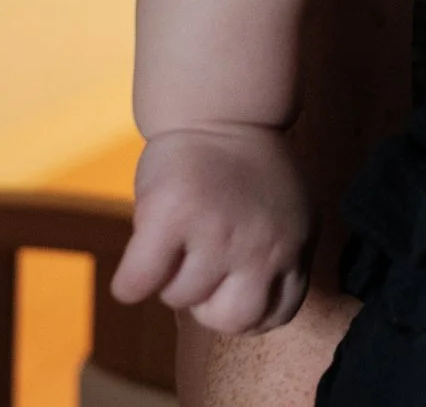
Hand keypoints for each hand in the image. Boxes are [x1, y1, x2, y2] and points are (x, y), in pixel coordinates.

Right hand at [113, 124, 311, 335]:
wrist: (220, 106)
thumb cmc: (242, 167)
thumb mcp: (280, 214)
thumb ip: (271, 258)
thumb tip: (227, 309)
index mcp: (295, 244)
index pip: (276, 314)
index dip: (243, 303)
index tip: (227, 279)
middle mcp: (264, 244)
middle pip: (231, 320)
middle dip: (207, 301)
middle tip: (197, 264)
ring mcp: (219, 232)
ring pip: (179, 297)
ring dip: (169, 274)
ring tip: (177, 234)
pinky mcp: (172, 217)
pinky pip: (138, 282)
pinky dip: (130, 279)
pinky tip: (142, 249)